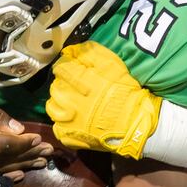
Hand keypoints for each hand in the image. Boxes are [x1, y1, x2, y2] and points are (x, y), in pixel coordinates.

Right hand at [0, 95, 53, 173]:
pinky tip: (19, 174)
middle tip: (49, 152)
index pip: (3, 146)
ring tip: (41, 163)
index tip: (40, 139)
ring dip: (20, 166)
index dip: (24, 143)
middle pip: (3, 160)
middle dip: (28, 155)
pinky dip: (4, 173)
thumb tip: (18, 130)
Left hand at [46, 43, 161, 158]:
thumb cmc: (124, 92)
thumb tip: (71, 50)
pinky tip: (73, 119)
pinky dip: (62, 123)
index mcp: (77, 80)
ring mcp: (67, 120)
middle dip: (63, 84)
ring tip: (71, 102)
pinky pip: (57, 127)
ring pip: (52, 107)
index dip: (66, 67)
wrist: (133, 123)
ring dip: (59, 102)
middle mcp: (68, 99)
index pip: (60, 68)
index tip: (72, 69)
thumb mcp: (112, 64)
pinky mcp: (69, 136)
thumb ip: (89, 53)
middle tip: (75, 87)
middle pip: (55, 87)